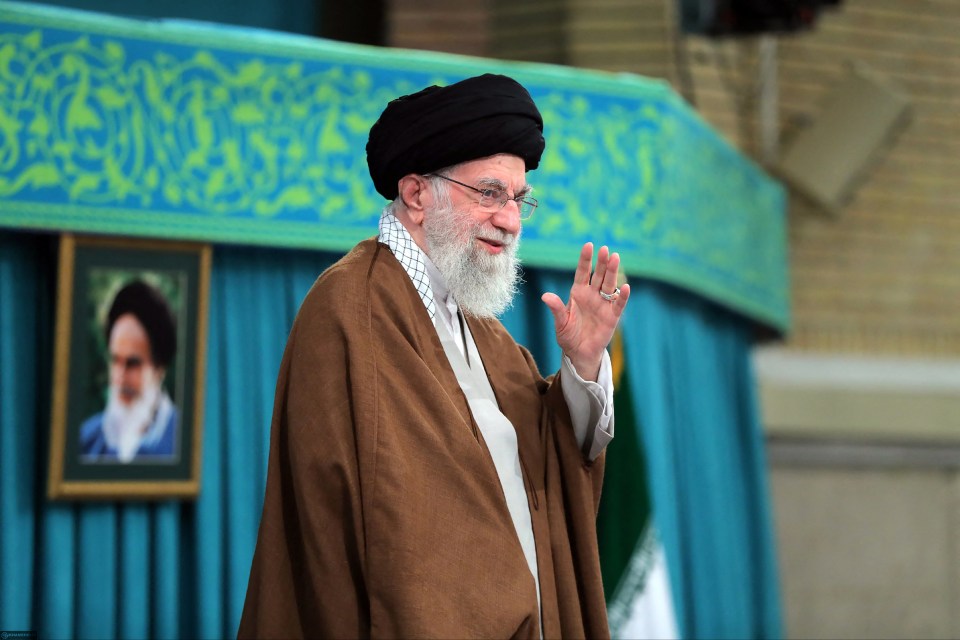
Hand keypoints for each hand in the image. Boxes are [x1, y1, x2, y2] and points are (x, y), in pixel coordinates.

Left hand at [541, 243, 629, 380]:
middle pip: (599, 275)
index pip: (582, 272)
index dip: (585, 259)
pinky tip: (626, 287)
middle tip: (605, 250)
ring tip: (615, 258)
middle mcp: (592, 295)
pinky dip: (622, 296)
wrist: (579, 353)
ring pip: (609, 285)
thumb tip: (545, 296)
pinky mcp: (612, 316)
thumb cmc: (568, 336)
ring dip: (613, 272)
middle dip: (602, 263)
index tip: (589, 245)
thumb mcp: (560, 322)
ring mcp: (603, 304)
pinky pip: (618, 304)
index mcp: (578, 293)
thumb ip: (556, 308)